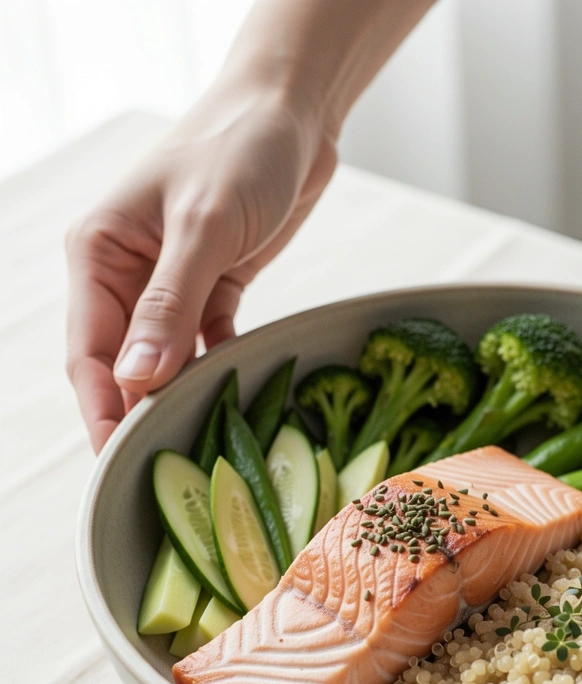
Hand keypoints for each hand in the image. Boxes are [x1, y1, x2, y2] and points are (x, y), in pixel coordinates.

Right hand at [65, 77, 336, 450]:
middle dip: (136, 412)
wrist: (291, 116)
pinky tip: (228, 402)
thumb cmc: (238, 151)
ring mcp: (173, 282)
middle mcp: (128, 272)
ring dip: (176, 396)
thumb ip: (169, 305)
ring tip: (192, 446)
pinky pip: (209, 342)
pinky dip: (216, 369)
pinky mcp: (217, 286)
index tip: (116, 460)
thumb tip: (136, 379)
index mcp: (100, 253)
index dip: (102, 409)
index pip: (89, 351)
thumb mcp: (203, 228)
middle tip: (158, 467)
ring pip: (165, 358)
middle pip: (123, 363)